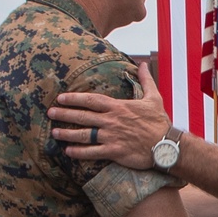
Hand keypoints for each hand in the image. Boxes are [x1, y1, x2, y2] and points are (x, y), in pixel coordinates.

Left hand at [48, 64, 168, 169]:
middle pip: (83, 116)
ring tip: (54, 133)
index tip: (61, 98)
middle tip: (50, 113)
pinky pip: (92, 152)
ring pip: (84, 134)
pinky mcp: (114, 152)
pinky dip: (79, 152)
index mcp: (118, 107)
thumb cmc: (160, 122)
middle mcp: (111, 121)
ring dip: (67, 133)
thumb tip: (143, 64)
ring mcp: (111, 137)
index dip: (74, 98)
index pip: (91, 100)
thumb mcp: (154, 98)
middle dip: (64, 114)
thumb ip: (146, 80)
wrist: (167, 145)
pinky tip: (68, 152)